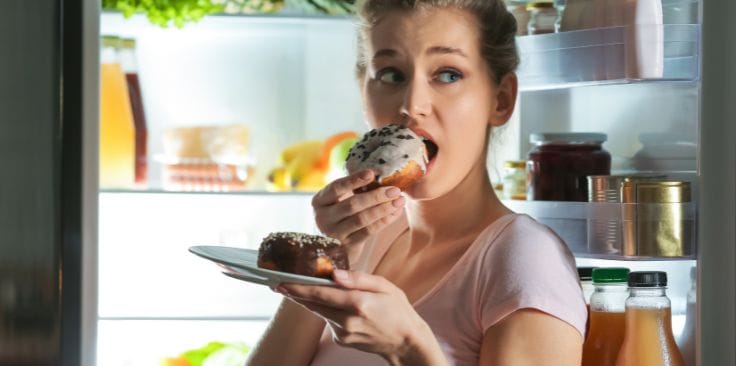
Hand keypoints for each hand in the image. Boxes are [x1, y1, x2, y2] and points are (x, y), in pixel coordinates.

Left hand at [276, 270, 444, 364]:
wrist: (406, 342)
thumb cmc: (398, 309)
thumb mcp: (384, 285)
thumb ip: (358, 278)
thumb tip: (333, 274)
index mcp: (359, 303)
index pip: (321, 293)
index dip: (298, 288)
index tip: (280, 282)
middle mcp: (348, 320)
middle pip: (313, 304)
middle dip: (295, 293)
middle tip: (277, 283)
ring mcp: (344, 333)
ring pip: (319, 312)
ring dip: (312, 301)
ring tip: (303, 288)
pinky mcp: (342, 340)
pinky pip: (328, 321)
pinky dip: (328, 311)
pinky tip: (339, 307)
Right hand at [312, 170, 404, 249]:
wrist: (333, 245)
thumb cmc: (339, 213)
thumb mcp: (337, 199)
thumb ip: (351, 187)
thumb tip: (377, 173)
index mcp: (319, 201)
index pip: (336, 188)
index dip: (354, 180)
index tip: (371, 173)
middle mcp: (323, 218)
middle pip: (352, 205)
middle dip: (376, 196)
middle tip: (395, 190)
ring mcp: (334, 234)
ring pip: (362, 219)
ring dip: (383, 209)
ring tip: (399, 201)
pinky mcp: (347, 246)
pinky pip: (369, 231)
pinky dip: (384, 221)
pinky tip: (396, 213)